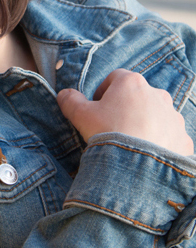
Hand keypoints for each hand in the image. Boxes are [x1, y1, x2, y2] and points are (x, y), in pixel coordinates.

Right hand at [57, 69, 193, 155]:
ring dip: (145, 124)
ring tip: (130, 143)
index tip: (97, 108)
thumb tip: (64, 94)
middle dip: (126, 108)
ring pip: (156, 115)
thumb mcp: (81, 115)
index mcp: (132, 83)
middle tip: (113, 127)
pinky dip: (160, 142)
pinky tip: (146, 155)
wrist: (135, 169)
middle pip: (138, 96)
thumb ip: (70, 101)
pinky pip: (170, 136)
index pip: (115, 78)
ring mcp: (173, 116)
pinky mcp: (182, 138)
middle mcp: (157, 94)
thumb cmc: (108, 134)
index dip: (103, 92)